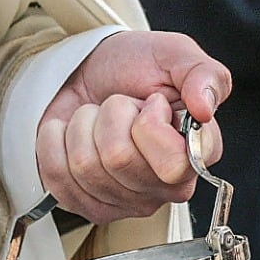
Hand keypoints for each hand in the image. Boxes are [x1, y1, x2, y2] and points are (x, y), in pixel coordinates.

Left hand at [38, 30, 231, 226]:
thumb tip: (204, 109)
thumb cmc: (137, 65)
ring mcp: (129, 201)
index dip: (150, 125)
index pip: (174, 164)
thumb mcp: (174, 53)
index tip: (151, 101)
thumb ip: (202, 73)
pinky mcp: (89, 206)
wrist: (93, 71)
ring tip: (99, 117)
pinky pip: (58, 178)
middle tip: (121, 105)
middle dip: (111, 115)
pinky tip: (73, 133)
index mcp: (200, 151)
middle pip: (120, 160)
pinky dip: (55, 142)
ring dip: (83, 125)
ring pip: (85, 167)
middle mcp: (170, 185)